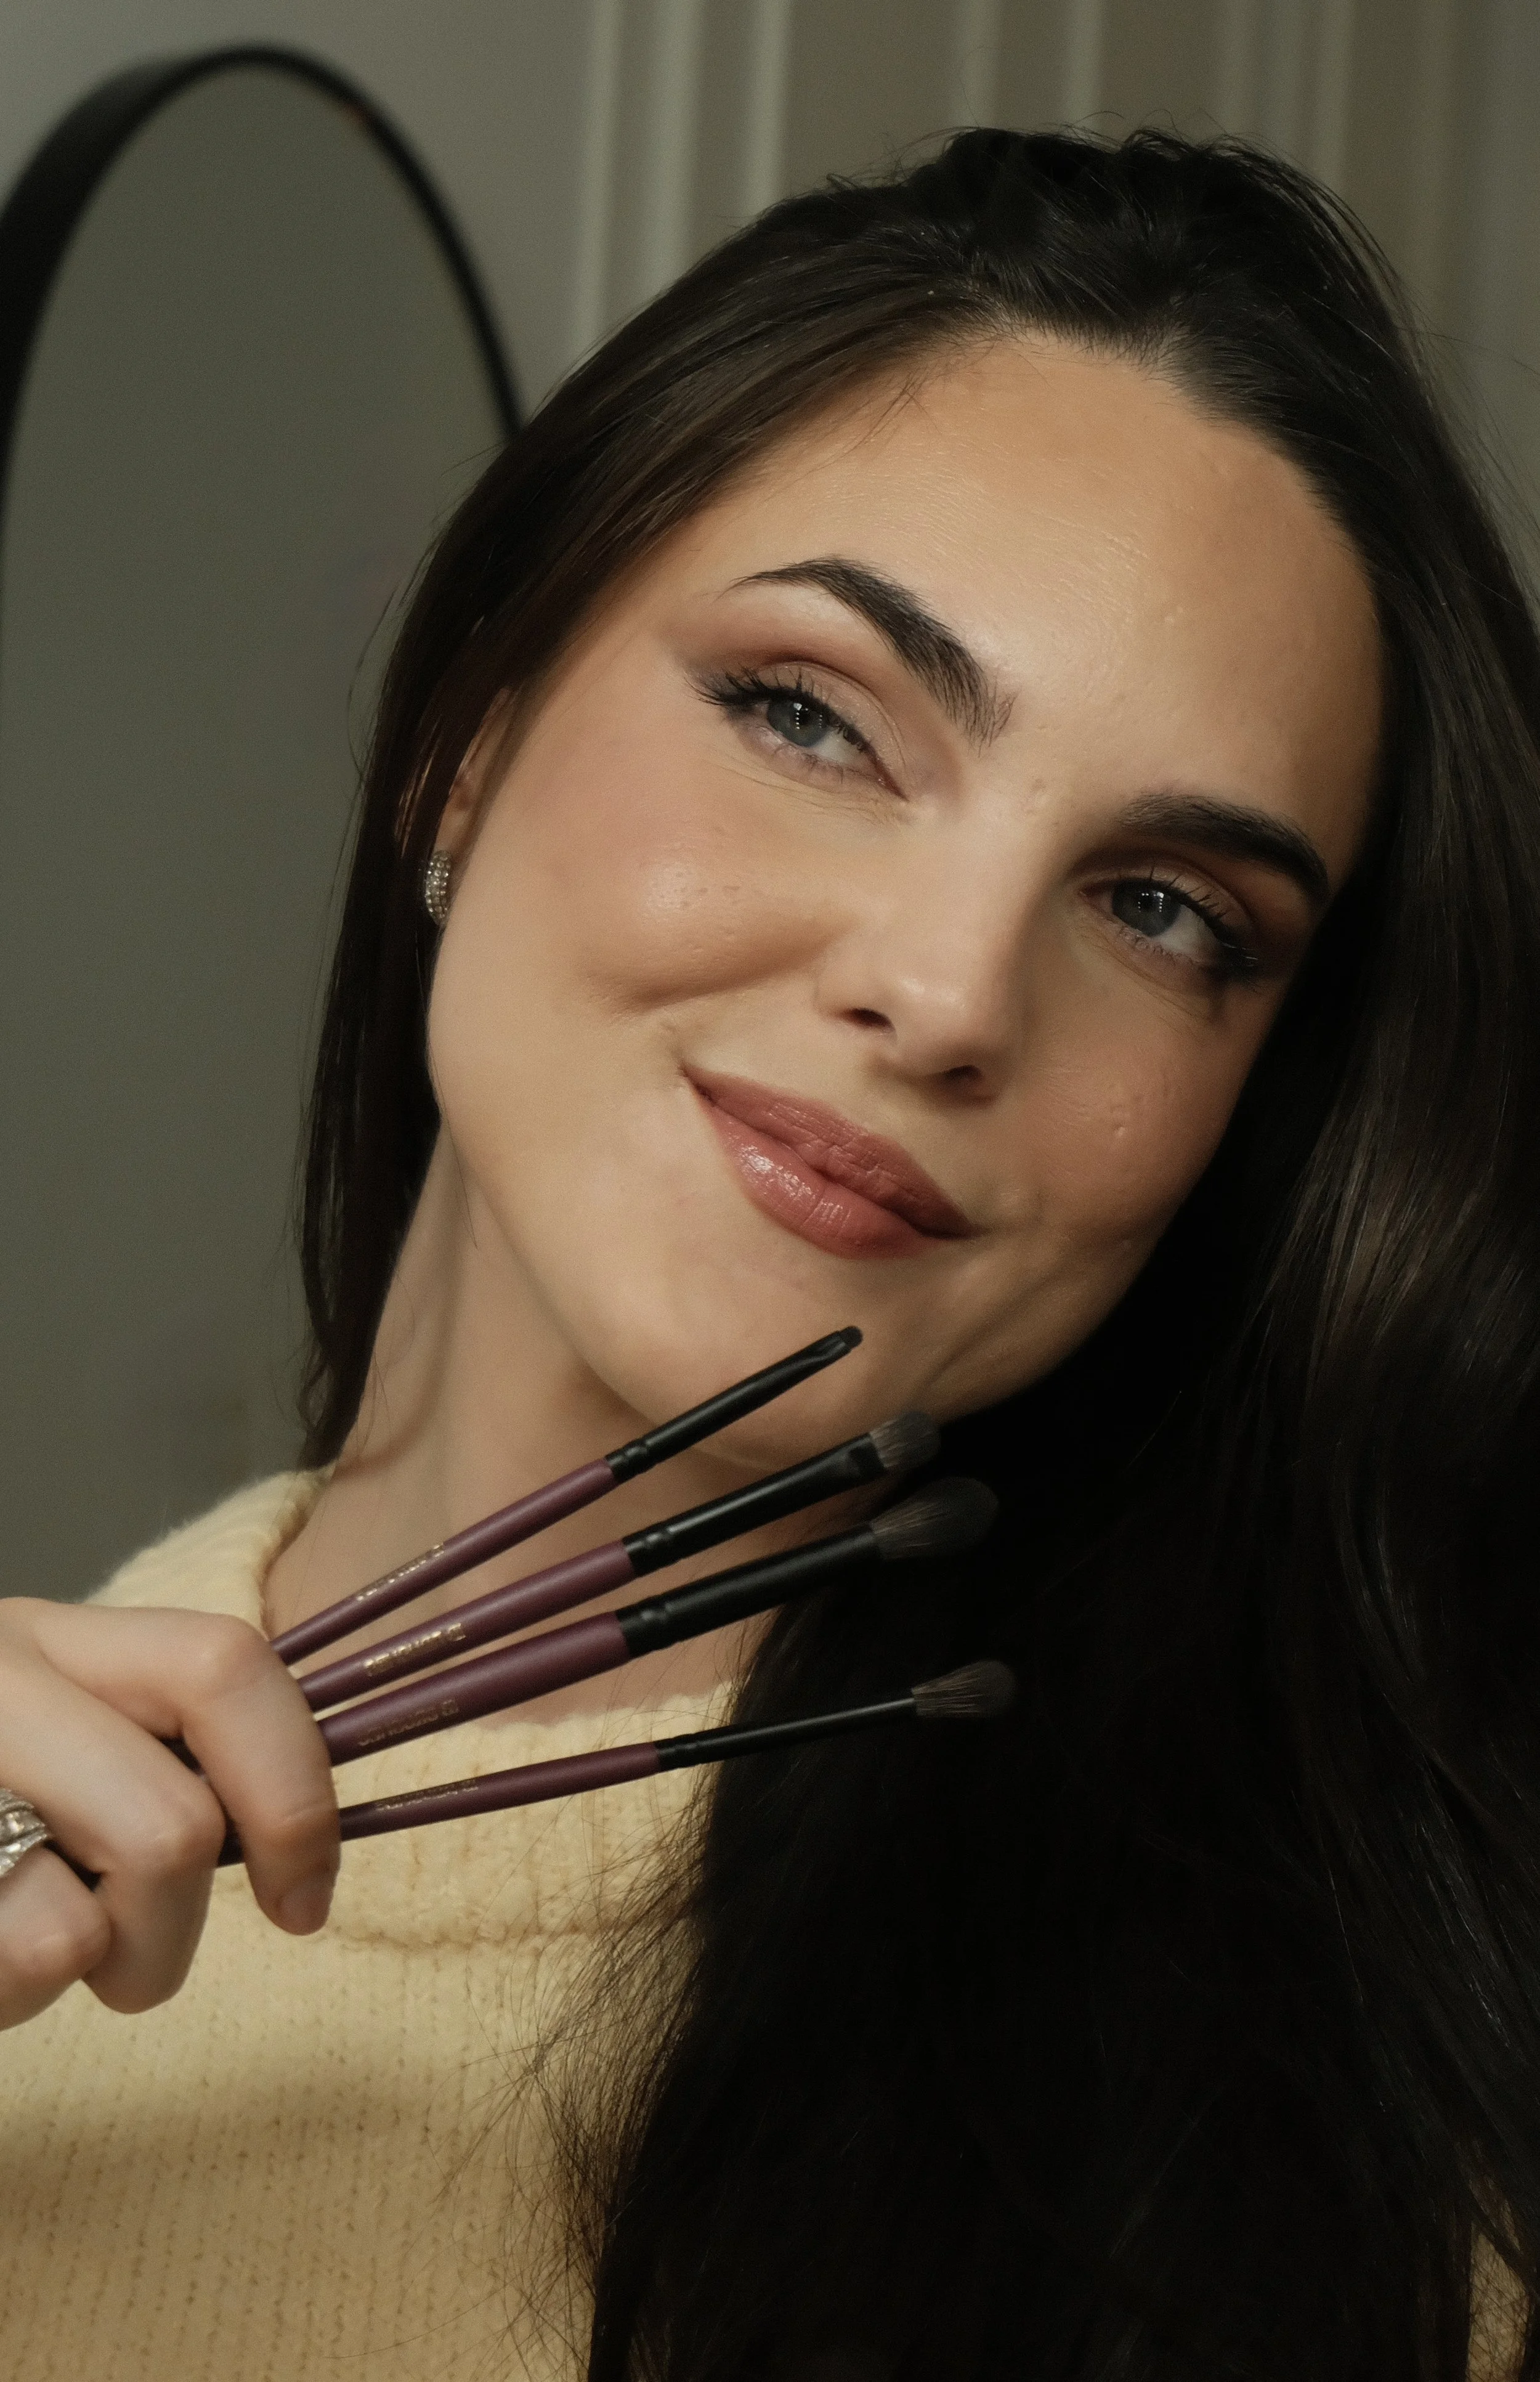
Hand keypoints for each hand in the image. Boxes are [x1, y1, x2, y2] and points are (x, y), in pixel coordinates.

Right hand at [0, 1599, 338, 2027]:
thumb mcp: (59, 1745)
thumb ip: (153, 1766)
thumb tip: (292, 1850)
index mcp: (49, 1639)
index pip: (226, 1664)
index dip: (296, 1793)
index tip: (304, 1902)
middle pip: (169, 1825)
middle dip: (174, 1932)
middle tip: (132, 1965)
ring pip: (73, 1933)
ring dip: (69, 1981)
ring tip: (20, 1949)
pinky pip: (8, 1970)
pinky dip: (3, 1999)